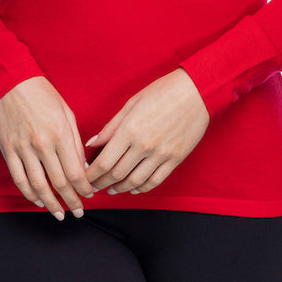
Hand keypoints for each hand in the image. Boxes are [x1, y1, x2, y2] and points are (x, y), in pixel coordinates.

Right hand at [0, 76, 94, 219]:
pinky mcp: (8, 150)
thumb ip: (75, 142)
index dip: (84, 188)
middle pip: (59, 182)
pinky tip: (39, 201)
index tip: (90, 196)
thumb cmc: (44, 95)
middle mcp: (42, 144)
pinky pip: (19, 178)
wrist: (12, 81)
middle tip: (79, 212)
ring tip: (60, 214)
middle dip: (71, 201)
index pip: (76, 171)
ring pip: (38, 185)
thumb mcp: (67, 114)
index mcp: (60, 134)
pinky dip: (29, 193)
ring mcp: (23, 148)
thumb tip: (82, 167)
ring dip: (51, 204)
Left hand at [85, 68, 208, 195]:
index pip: (104, 162)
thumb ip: (110, 127)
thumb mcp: (131, 103)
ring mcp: (161, 154)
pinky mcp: (175, 159)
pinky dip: (142, 188)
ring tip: (110, 190)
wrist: (196, 91)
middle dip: (101, 184)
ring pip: (135, 181)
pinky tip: (133, 188)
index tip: (84, 177)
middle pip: (116, 174)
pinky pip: (156, 181)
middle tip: (92, 187)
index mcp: (129, 130)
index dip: (91, 175)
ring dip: (119, 189)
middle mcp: (144, 145)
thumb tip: (91, 143)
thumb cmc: (162, 92)